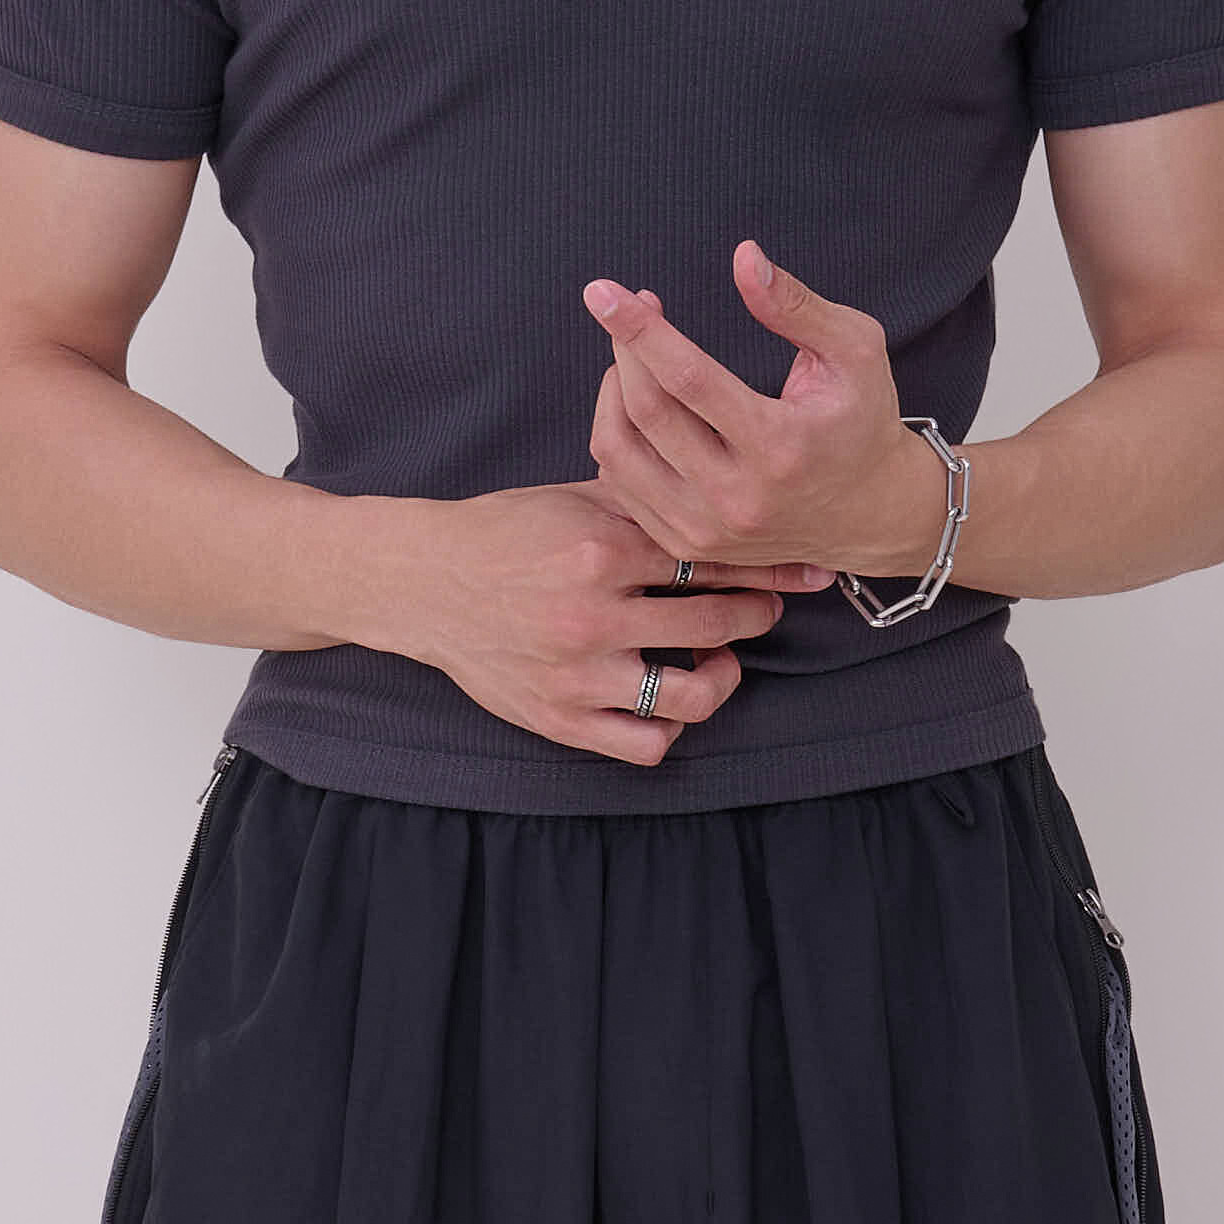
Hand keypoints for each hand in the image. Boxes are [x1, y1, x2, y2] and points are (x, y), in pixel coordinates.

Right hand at [362, 483, 816, 771]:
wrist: (423, 581)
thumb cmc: (504, 533)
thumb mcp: (573, 499)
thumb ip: (646, 498)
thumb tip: (722, 480)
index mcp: (597, 550)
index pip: (708, 557)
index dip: (764, 562)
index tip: (799, 567)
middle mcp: (590, 616)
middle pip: (713, 620)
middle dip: (757, 611)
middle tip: (765, 606)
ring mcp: (576, 674)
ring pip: (691, 694)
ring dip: (724, 675)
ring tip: (722, 658)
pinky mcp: (559, 719)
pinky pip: (644, 743)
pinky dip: (670, 726)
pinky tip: (671, 699)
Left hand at [581, 243, 950, 582]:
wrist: (871, 513)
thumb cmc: (862, 418)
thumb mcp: (854, 350)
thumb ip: (796, 305)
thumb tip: (743, 257)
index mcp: (780, 446)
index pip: (689, 378)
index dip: (640, 329)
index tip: (602, 291)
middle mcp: (738, 497)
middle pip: (647, 411)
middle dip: (624, 348)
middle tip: (625, 309)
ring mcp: (708, 529)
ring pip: (620, 452)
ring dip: (613, 391)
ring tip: (632, 357)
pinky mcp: (688, 545)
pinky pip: (622, 484)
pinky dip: (617, 434)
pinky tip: (637, 405)